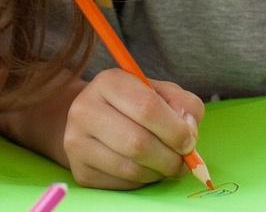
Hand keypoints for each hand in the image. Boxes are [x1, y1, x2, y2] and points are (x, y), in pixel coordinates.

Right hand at [63, 69, 204, 188]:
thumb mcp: (162, 93)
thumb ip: (184, 105)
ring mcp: (76, 141)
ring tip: (164, 164)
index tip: (189, 142)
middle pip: (137, 143)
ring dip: (158, 172)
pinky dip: (142, 181)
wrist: (94, 121)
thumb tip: (187, 131)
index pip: (146, 107)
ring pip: (131, 168)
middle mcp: (84, 109)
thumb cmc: (135, 106)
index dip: (176, 130)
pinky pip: (122, 184)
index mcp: (108, 82)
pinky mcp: (80, 170)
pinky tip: (144, 169)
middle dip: (170, 158)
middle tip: (181, 161)